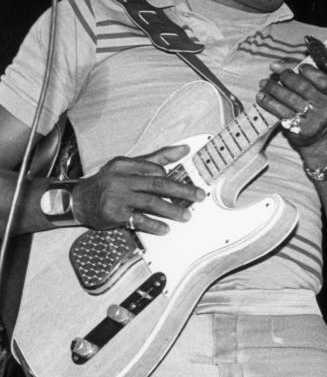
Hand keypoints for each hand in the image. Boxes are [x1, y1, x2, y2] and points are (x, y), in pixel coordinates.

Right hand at [73, 144, 205, 233]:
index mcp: (124, 164)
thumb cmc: (108, 182)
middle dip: (182, 191)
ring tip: (186, 215)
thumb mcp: (128, 165)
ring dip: (172, 210)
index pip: (155, 169)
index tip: (185, 184)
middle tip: (199, 196)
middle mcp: (120, 179)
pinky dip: (154, 224)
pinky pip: (138, 220)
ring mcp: (116, 197)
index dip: (171, 178)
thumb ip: (157, 157)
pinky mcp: (114, 214)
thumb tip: (185, 149)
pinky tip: (165, 228)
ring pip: (151, 202)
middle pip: (157, 184)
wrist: (78, 201)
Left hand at [257, 60, 326, 149]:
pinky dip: (268, 102)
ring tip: (264, 83)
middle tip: (275, 74)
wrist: (318, 137)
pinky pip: (281, 111)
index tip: (298, 67)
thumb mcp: (318, 90)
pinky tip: (261, 96)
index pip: (322, 78)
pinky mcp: (301, 128)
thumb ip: (303, 73)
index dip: (309, 71)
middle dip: (286, 76)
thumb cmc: (315, 107)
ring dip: (273, 88)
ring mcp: (314, 119)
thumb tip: (277, 65)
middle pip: (302, 86)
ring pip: (289, 97)